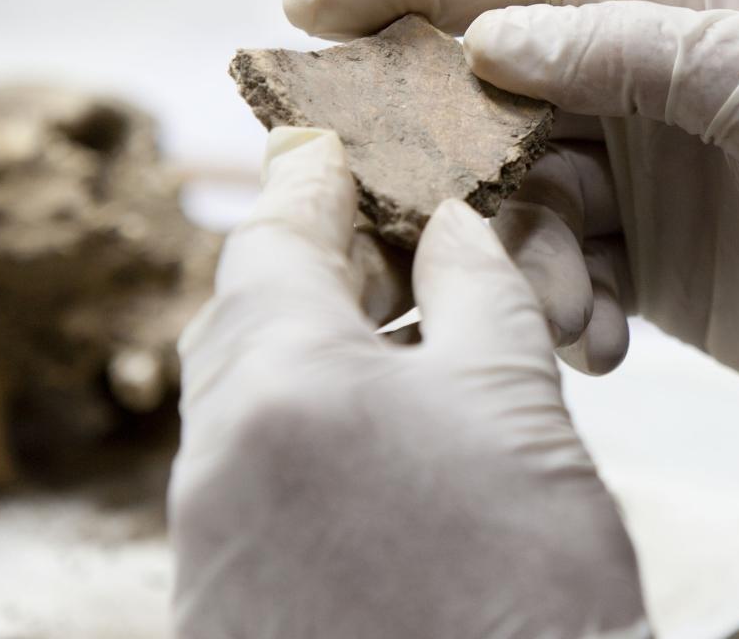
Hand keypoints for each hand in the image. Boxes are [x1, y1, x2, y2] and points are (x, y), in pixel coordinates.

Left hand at [169, 128, 646, 638]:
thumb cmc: (530, 593)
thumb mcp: (520, 407)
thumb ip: (479, 290)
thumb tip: (454, 229)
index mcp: (282, 388)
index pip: (273, 240)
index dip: (313, 180)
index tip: (332, 145)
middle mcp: (217, 460)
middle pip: (247, 317)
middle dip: (320, 267)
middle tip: (392, 240)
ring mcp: (208, 544)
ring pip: (249, 400)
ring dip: (320, 352)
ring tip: (412, 343)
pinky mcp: (221, 606)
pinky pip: (253, 479)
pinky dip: (310, 434)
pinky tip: (387, 445)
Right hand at [286, 0, 738, 539]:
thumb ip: (631, 53)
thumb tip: (489, 41)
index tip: (305, 1)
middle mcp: (662, 63)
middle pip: (497, 76)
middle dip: (434, 128)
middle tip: (357, 176)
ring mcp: (656, 162)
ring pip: (517, 183)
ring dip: (515, 243)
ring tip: (575, 297)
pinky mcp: (658, 257)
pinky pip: (560, 262)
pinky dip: (560, 298)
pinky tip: (601, 338)